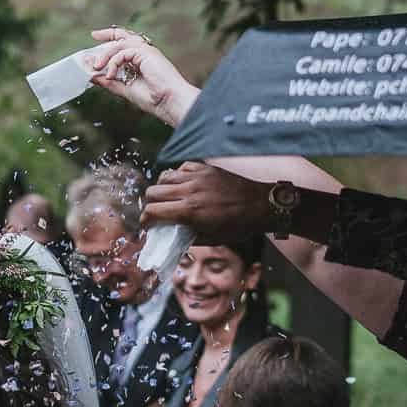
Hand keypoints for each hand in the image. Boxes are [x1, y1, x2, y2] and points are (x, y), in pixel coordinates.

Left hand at [84, 28, 199, 124]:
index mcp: (140, 60)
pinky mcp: (146, 52)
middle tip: (94, 35)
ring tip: (97, 68)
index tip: (96, 42)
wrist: (168, 101)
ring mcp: (146, 51)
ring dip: (105, 55)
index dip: (110, 42)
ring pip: (120, 44)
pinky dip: (114, 62)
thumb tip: (92, 75)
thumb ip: (108, 81)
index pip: (123, 46)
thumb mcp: (124, 88)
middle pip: (124, 36)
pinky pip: (123, 52)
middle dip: (108, 34)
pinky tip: (111, 75)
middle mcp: (144, 53)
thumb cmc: (152, 98)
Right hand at [144, 163, 274, 242]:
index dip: (146, 220)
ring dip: (161, 189)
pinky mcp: (205, 168)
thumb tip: (172, 235)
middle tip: (156, 211)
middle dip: (150, 204)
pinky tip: (183, 184)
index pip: (153, 211)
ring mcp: (197, 176)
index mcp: (189, 211)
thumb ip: (188, 236)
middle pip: (153, 191)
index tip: (148, 224)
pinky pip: (181, 167)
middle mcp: (190, 190)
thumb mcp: (211, 238)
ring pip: (164, 177)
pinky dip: (177, 175)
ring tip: (168, 197)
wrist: (260, 205)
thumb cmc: (238, 226)